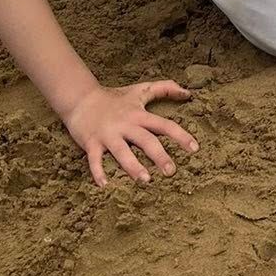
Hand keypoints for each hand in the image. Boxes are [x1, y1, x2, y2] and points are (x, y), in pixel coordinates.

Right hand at [63, 81, 197, 187]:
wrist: (80, 98)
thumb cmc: (114, 98)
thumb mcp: (140, 90)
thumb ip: (164, 89)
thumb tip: (188, 93)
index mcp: (139, 115)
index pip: (164, 125)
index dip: (180, 136)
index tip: (195, 149)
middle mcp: (126, 125)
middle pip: (146, 141)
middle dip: (159, 156)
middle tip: (172, 172)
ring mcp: (108, 134)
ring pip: (122, 152)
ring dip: (133, 166)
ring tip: (145, 180)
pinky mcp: (91, 142)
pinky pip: (94, 159)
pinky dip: (98, 172)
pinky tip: (105, 186)